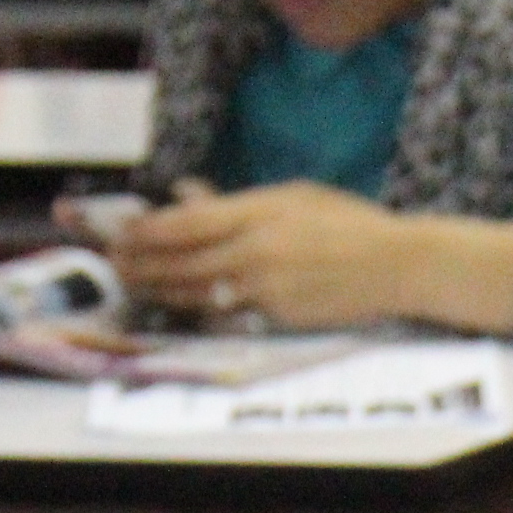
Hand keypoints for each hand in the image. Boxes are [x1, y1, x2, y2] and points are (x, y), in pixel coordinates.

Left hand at [80, 180, 415, 329]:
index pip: (187, 223)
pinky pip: (228, 312)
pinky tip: (180, 304)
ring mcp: (265, 289)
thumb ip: (237, 200)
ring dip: (162, 290)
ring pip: (198, 293)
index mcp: (259, 213)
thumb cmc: (349, 223)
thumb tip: (187, 196)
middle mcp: (256, 252)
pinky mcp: (277, 317)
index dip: (148, 231)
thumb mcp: (294, 196)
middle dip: (143, 264)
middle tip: (116, 264)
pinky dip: (200, 308)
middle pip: (182, 262)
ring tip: (137, 285)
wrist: (396, 265)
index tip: (123, 232)